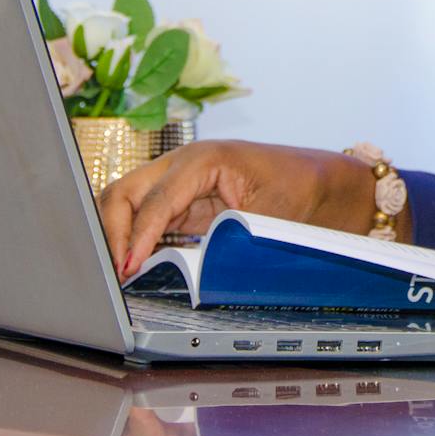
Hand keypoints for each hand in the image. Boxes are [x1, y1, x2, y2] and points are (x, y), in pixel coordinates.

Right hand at [96, 139, 374, 277]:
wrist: (322, 182)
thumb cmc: (300, 188)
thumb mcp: (268, 218)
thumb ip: (229, 239)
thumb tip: (194, 270)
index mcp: (202, 160)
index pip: (155, 199)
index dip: (139, 236)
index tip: (130, 268)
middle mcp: (182, 166)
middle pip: (124, 193)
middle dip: (112, 231)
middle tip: (112, 274)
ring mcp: (179, 183)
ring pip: (126, 203)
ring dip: (116, 235)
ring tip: (116, 275)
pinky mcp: (183, 204)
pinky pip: (144, 218)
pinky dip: (132, 240)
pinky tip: (132, 268)